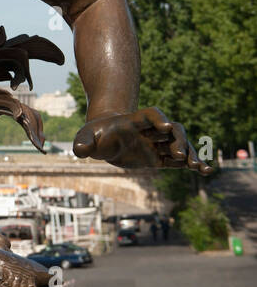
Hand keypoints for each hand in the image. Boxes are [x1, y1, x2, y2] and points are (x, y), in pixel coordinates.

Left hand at [73, 107, 213, 173]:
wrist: (104, 140)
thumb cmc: (94, 135)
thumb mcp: (84, 137)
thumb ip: (83, 143)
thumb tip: (79, 151)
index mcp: (133, 122)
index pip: (150, 114)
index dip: (158, 118)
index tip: (166, 126)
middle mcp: (149, 131)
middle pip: (171, 130)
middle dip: (178, 140)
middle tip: (180, 155)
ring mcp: (156, 144)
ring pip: (180, 145)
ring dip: (191, 153)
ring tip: (198, 167)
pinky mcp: (160, 158)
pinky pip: (180, 161)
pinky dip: (193, 164)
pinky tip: (206, 171)